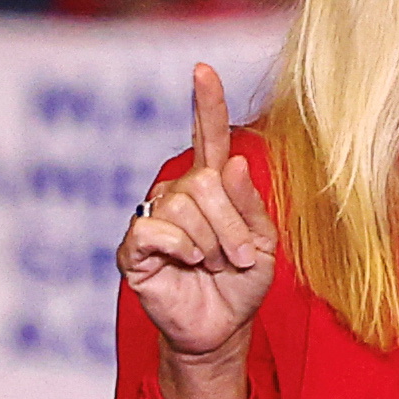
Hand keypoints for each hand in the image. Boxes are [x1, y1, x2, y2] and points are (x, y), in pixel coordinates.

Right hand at [115, 64, 278, 398]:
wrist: (221, 329)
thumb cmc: (241, 284)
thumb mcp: (263, 243)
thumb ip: (250, 204)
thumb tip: (231, 161)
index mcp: (212, 187)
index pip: (207, 136)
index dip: (206, 103)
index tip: (203, 70)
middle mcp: (178, 194)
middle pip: (203, 181)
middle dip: (229, 224)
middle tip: (234, 256)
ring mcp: (154, 219)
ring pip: (183, 206)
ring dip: (210, 243)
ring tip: (212, 265)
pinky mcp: (134, 248)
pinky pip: (155, 230)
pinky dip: (181, 248)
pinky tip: (188, 264)